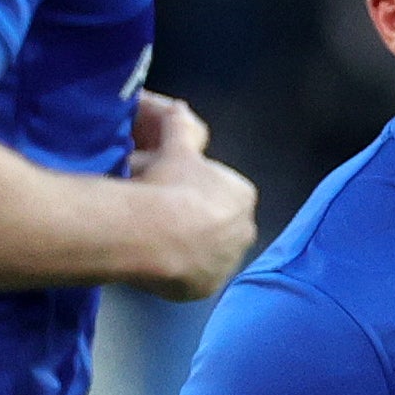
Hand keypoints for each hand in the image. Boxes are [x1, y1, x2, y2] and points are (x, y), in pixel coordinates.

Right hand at [126, 89, 255, 301]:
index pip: (219, 189)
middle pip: (214, 222)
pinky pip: (192, 276)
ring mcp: (228, 262)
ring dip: (184, 244)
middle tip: (154, 211)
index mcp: (241, 195)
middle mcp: (243, 230)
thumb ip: (180, 125)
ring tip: (151, 236)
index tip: (164, 186)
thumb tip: (178, 107)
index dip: (189, 186)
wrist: (153, 232)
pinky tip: (154, 259)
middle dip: (189, 216)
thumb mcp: (174, 144)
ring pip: (205, 250)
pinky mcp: (208, 287)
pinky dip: (176, 269)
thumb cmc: (166, 182)